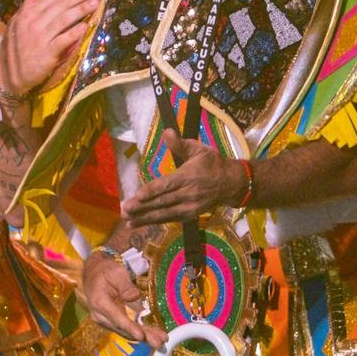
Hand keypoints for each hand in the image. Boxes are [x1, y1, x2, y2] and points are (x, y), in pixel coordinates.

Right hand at [0, 0, 104, 100]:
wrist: (8, 73)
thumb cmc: (15, 46)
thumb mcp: (17, 21)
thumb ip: (28, 3)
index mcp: (28, 13)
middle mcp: (34, 22)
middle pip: (61, 5)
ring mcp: (40, 38)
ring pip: (63, 20)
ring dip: (80, 10)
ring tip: (95, 2)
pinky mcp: (46, 54)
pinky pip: (62, 41)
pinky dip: (73, 34)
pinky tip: (85, 27)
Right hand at [82, 246, 163, 348]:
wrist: (94, 273)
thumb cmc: (106, 271)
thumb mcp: (116, 272)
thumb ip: (126, 285)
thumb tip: (135, 296)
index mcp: (99, 301)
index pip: (116, 317)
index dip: (129, 327)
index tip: (141, 335)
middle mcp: (100, 315)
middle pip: (123, 328)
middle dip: (142, 336)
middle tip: (158, 343)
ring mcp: (105, 320)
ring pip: (126, 331)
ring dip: (144, 336)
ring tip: (160, 340)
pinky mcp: (111, 321)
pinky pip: (126, 328)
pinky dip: (139, 332)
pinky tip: (153, 335)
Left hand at [120, 130, 245, 224]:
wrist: (232, 183)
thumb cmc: (212, 163)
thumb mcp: (199, 149)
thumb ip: (181, 144)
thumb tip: (166, 132)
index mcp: (189, 176)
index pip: (168, 184)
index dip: (152, 191)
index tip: (137, 196)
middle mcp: (188, 194)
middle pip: (163, 202)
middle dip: (143, 207)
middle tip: (125, 210)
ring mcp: (189, 207)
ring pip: (164, 214)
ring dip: (145, 218)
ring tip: (127, 220)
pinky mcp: (189, 215)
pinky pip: (169, 219)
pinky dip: (153, 222)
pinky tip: (138, 223)